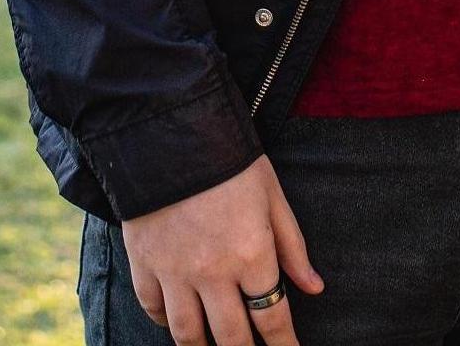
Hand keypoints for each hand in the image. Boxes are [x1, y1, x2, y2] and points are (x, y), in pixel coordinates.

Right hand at [122, 156, 322, 345]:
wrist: (170, 134)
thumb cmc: (231, 160)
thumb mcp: (272, 196)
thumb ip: (293, 246)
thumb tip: (315, 287)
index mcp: (252, 254)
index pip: (273, 319)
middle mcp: (214, 273)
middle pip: (232, 339)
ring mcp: (175, 273)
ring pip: (189, 335)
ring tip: (214, 345)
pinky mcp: (144, 266)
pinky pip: (154, 311)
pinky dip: (165, 322)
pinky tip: (178, 320)